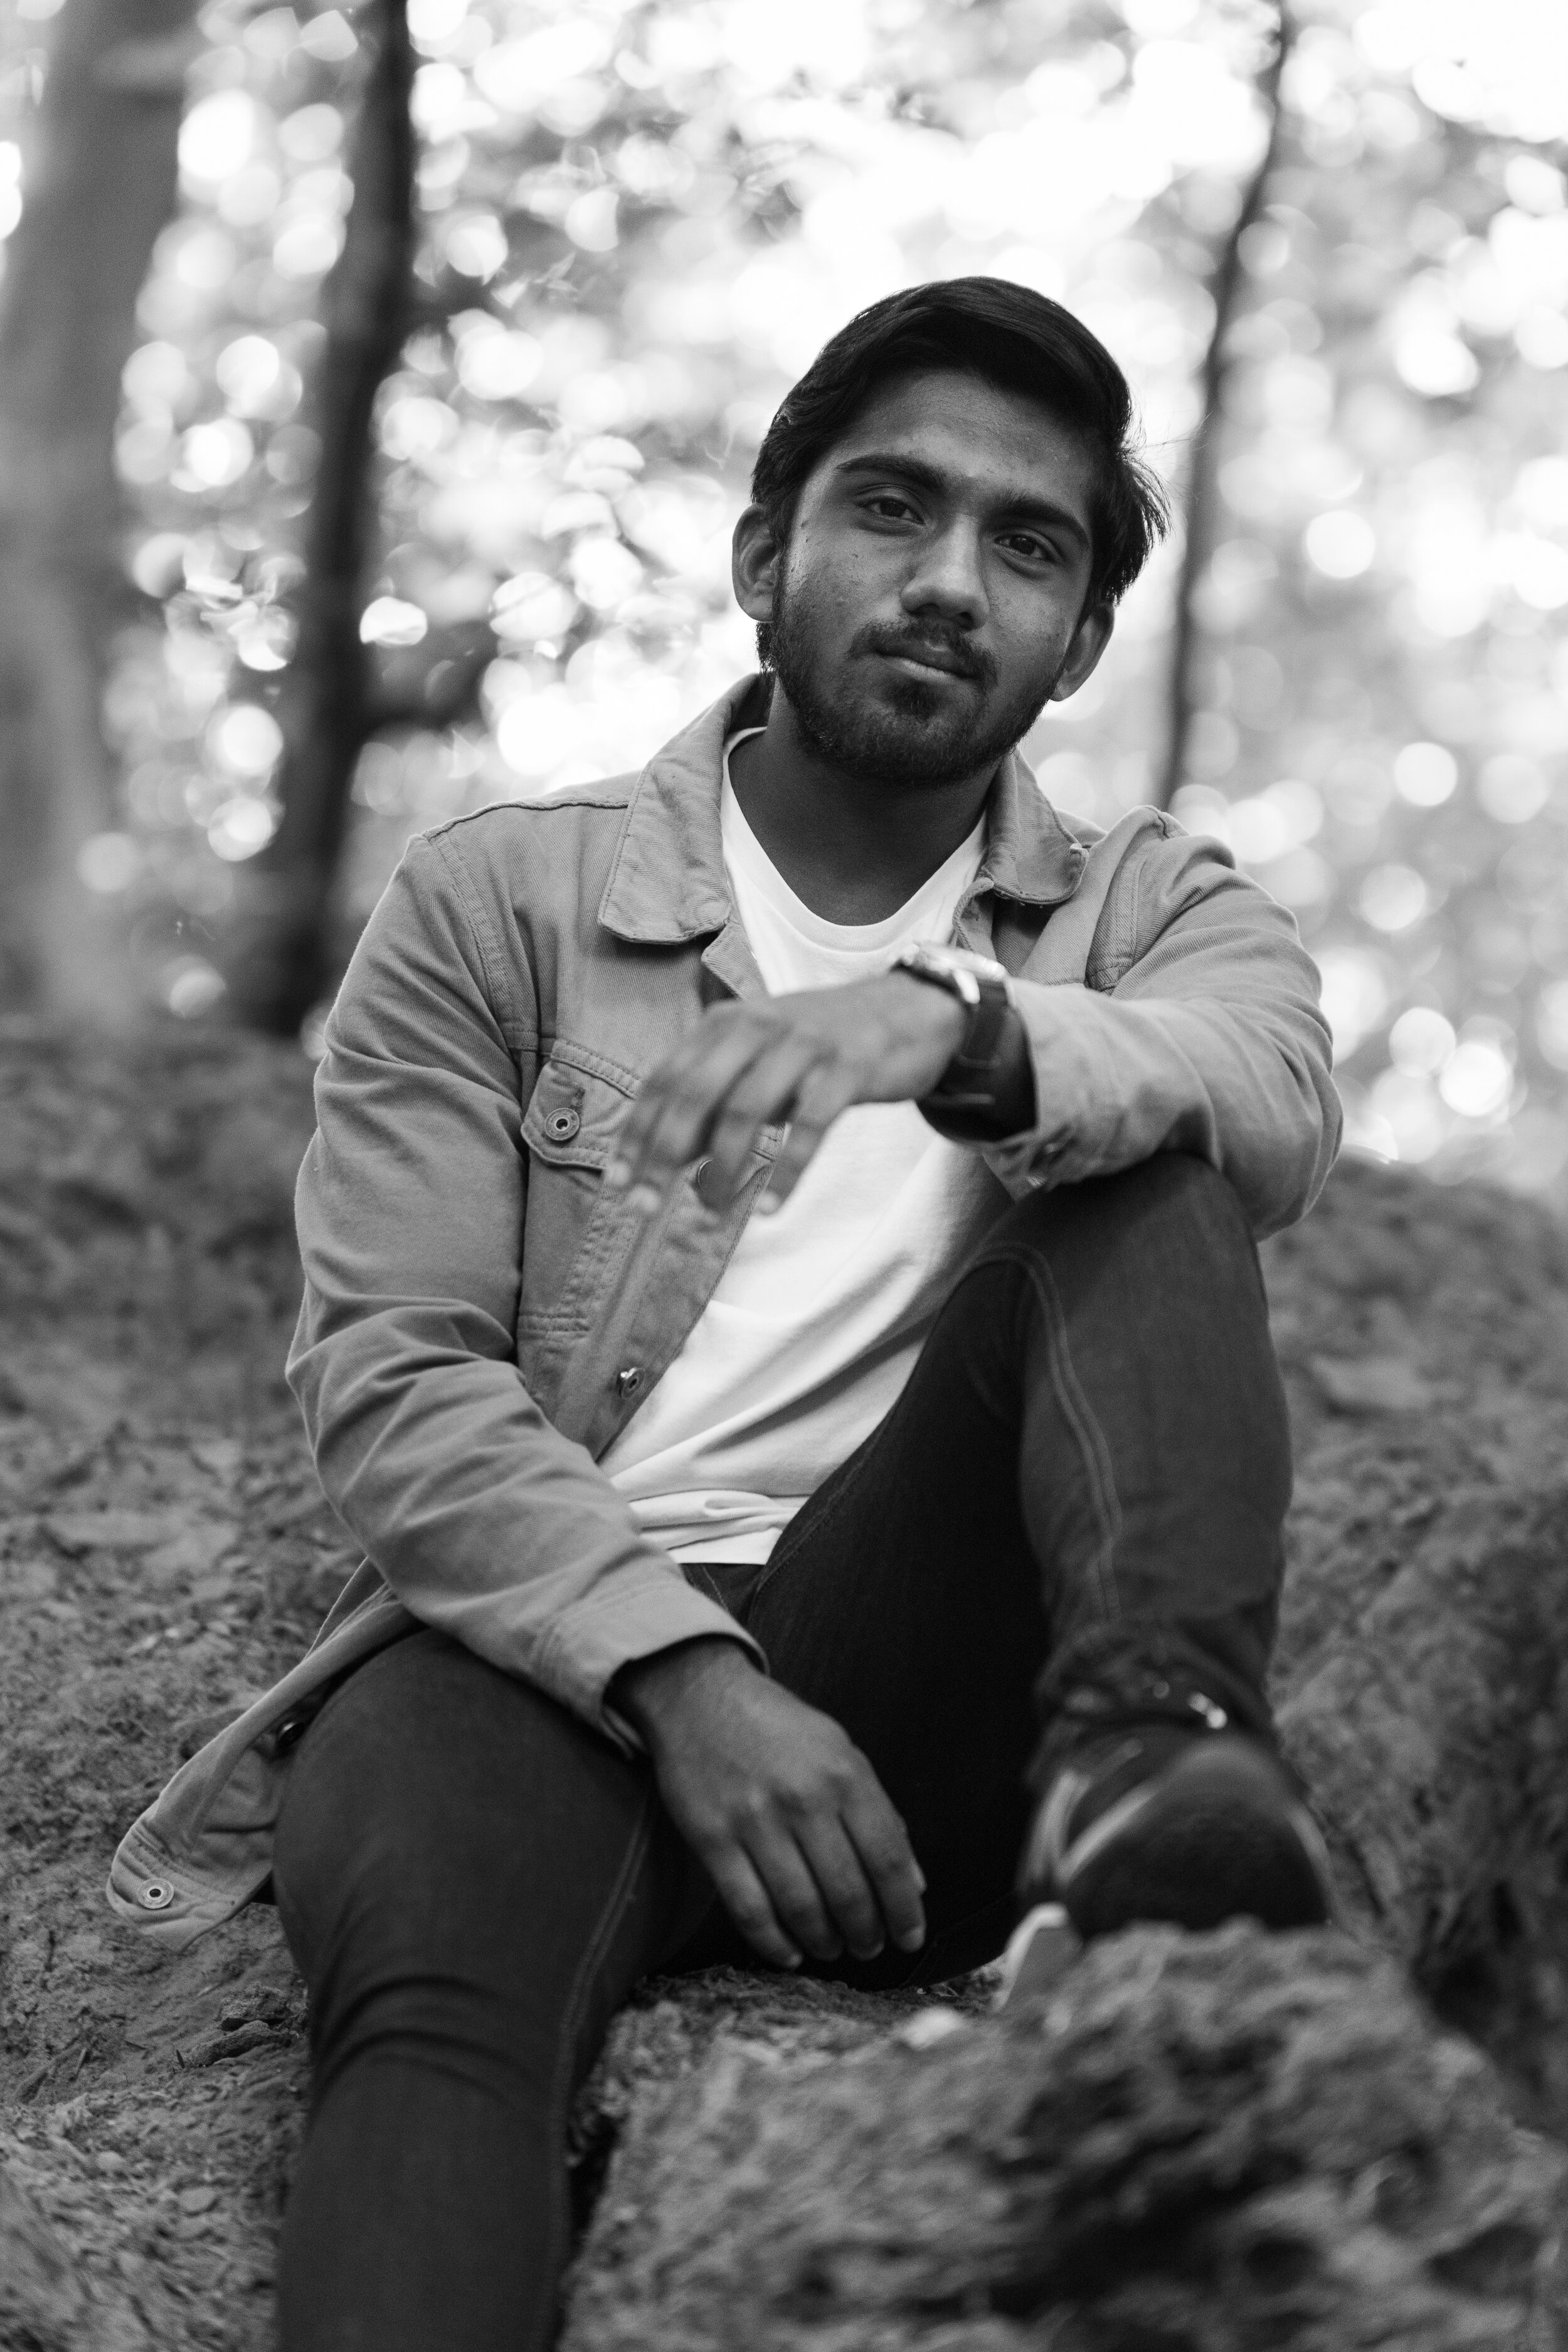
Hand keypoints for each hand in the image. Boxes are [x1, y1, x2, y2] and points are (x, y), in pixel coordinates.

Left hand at [604, 972, 966, 1218]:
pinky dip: (787, 1170)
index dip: (637, 1133)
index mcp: (725, 1023)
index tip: (619, 1185)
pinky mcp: (847, 1068)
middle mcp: (756, 1026)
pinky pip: (810, 1125)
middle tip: (645, 1209)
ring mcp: (802, 1045)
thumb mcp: (760, 1063)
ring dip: (721, 1167)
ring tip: (710, 1213)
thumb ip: (715, 1102)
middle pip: (694, 1093)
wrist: (908, 1011)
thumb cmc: (822, 1047)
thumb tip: (668, 1158)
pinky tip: (771, 1208)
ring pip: (746, 1109)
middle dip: (662, 1156)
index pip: (665, 1080)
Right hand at [616, 1639, 926, 1969]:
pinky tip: (789, 1952)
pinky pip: (749, 1909)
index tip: (910, 1938)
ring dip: (823, 1942)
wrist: (701, 1697)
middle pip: (847, 1893)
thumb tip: (914, 1883)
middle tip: (868, 1947)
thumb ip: (879, 1814)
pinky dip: (774, 1943)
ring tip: (832, 1948)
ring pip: (800, 1908)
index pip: (887, 1859)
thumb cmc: (778, 1729)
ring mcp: (754, 1821)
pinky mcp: (712, 1839)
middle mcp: (803, 1799)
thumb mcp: (841, 1752)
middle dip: (865, 1934)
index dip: (904, 1909)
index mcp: (843, 1775)